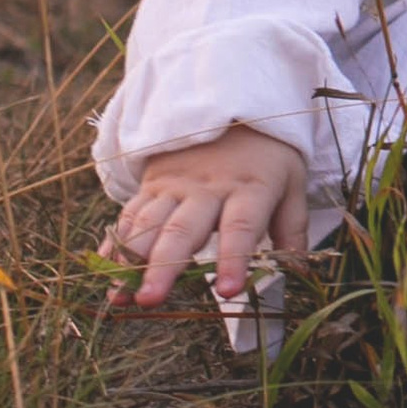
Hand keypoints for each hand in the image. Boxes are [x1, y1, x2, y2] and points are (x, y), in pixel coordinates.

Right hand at [110, 123, 310, 308]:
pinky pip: (130, 214)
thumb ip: (292, 228)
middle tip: (149, 300)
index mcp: (249, 188)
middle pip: (183, 229)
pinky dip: (115, 242)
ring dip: (130, 260)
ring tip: (118, 295)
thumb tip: (302, 272)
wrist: (233, 108)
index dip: (234, 259)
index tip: (228, 292)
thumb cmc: (266, 158)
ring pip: (148, 223)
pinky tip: (104, 268)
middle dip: (163, 267)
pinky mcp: (152, 185)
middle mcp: (208, 188)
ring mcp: (175, 186)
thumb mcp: (291, 184)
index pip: (242, 226)